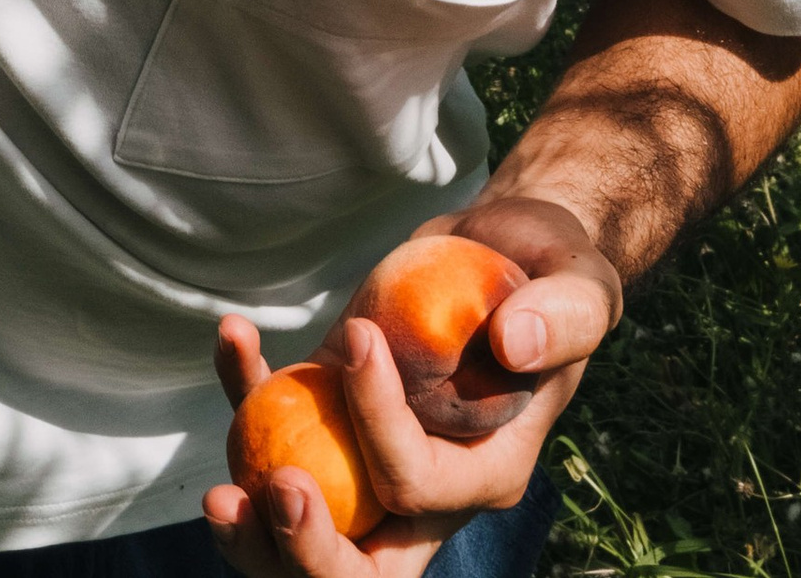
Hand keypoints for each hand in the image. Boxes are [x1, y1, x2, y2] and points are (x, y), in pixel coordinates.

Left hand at [203, 201, 616, 577]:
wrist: (510, 253)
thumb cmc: (553, 271)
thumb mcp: (580, 286)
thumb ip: (563, 317)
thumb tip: (513, 342)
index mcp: (487, 469)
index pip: (418, 484)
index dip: (380, 429)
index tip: (360, 337)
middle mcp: (428, 488)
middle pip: (365, 568)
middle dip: (308, 552)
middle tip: (269, 490)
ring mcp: (374, 461)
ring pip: (312, 532)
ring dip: (256, 531)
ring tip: (220, 491)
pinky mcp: (337, 416)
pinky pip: (278, 430)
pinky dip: (243, 394)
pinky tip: (232, 337)